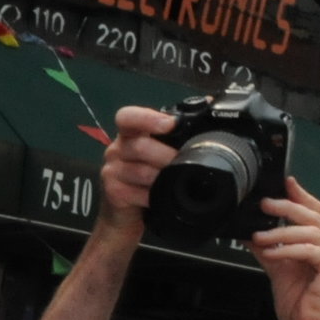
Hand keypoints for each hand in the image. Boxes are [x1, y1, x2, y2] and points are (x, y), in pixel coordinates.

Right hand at [97, 105, 179, 226]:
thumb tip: (209, 103)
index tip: (170, 124)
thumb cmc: (146, 180)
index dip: (147, 118)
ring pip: (141, 171)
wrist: (124, 216)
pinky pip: (137, 193)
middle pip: (139, 147)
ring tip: (173, 181)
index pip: (127, 117)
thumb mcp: (158, 153)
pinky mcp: (113, 192)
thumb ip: (174, 133)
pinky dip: (153, 196)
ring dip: (161, 177)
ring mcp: (111, 171)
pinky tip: (159, 198)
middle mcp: (116, 149)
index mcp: (129, 134)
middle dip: (166, 155)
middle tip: (182, 162)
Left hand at [253, 178, 319, 319]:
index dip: (302, 196)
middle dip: (288, 207)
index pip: (317, 213)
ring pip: (310, 231)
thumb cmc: (298, 305)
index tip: (286, 183)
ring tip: (259, 237)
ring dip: (281, 232)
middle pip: (314, 216)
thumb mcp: (278, 270)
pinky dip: (287, 250)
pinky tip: (270, 253)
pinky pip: (309, 250)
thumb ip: (270, 250)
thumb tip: (252, 234)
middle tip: (264, 205)